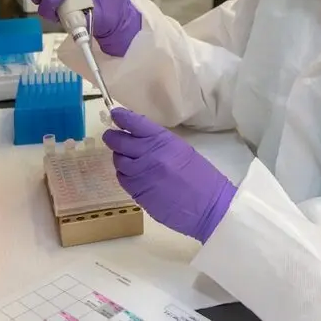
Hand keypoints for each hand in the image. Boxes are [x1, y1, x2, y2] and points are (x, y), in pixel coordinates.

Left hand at [103, 107, 235, 243]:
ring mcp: (141, 175)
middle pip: (120, 142)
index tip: (116, 114)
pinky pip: (122, 179)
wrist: (209, 207)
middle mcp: (150, 156)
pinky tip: (131, 175)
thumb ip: (160, 144)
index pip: (136, 124)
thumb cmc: (202, 177)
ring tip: (125, 158)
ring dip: (119, 158)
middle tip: (111, 136)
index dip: (122, 117)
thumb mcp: (183, 151)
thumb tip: (139, 138)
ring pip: (119, 161)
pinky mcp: (137, 193)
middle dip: (112, 137)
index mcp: (164, 142)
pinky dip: (124, 174)